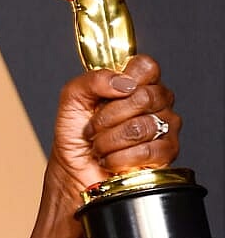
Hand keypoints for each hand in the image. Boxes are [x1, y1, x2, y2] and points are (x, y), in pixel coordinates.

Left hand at [49, 54, 178, 197]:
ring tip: (100, 147)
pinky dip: (119, 159)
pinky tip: (111, 160)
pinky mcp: (165, 153)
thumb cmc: (76, 136)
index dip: (124, 79)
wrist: (72, 171)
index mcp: (136, 83)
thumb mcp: (72, 100)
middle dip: (108, 117)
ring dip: (109, 141)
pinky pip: (148, 151)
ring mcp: (164, 127)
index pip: (146, 67)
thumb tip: (122, 82)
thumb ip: (91, 80)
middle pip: (144, 97)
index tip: (105, 96)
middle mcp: (155, 102)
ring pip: (143, 126)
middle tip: (94, 128)